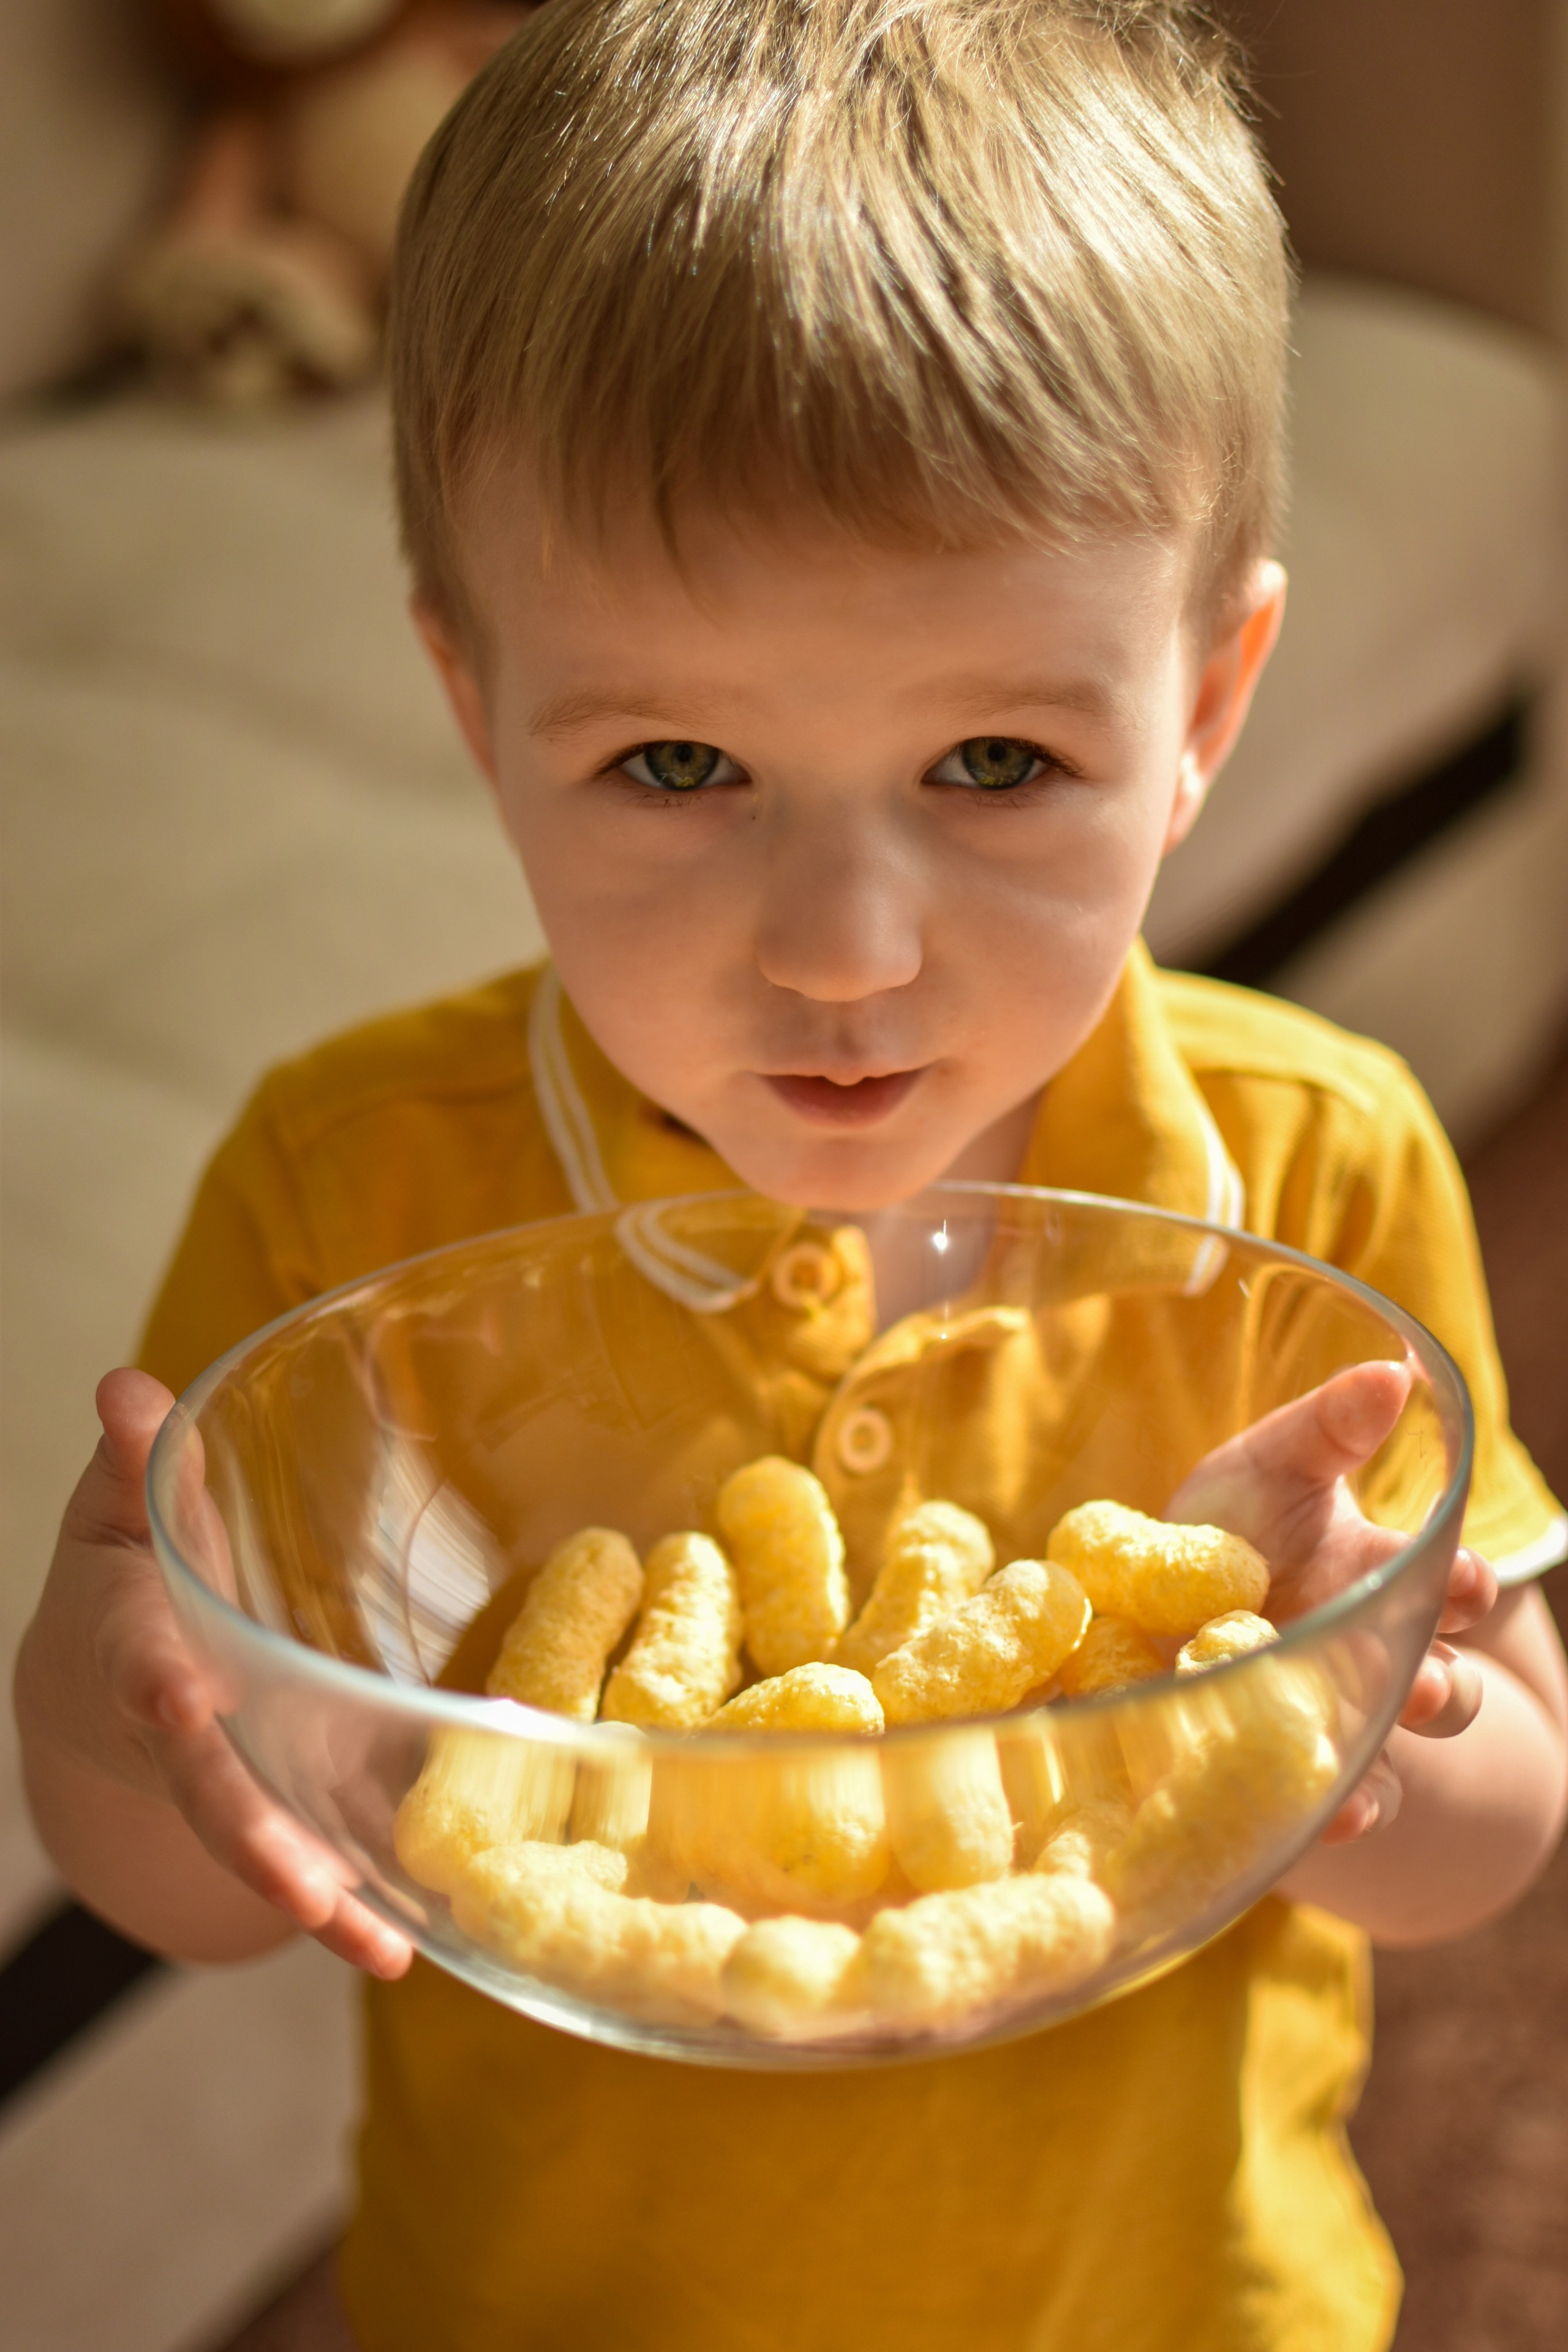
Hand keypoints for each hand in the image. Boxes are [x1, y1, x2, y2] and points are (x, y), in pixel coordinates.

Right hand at [16, 1369, 411, 1977]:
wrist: (104, 1687)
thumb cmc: (126, 1580)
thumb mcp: (115, 1512)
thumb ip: (132, 1462)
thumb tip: (126, 1387)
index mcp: (139, 1643)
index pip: (141, 1664)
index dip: (158, 1686)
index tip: (179, 1702)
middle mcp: (186, 1729)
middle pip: (214, 1791)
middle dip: (255, 1840)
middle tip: (305, 1891)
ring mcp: (234, 1780)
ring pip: (270, 1846)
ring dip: (320, 1899)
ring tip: (379, 1949)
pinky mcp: (284, 1802)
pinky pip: (320, 1857)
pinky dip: (357, 1906)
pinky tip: (412, 1945)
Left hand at [1167, 1359, 1495, 1842]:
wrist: (1160, 1605)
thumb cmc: (1235, 1523)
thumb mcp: (1273, 1465)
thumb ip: (1328, 1427)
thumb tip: (1392, 1371)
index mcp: (1387, 1582)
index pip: (1455, 1590)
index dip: (1464, 1587)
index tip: (1458, 1579)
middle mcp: (1376, 1664)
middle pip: (1444, 1691)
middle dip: (1440, 1691)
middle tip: (1422, 1687)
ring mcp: (1336, 1726)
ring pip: (1392, 1764)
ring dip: (1385, 1768)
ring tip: (1368, 1777)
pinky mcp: (1285, 1778)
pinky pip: (1323, 1810)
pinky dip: (1331, 1819)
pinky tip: (1326, 1821)